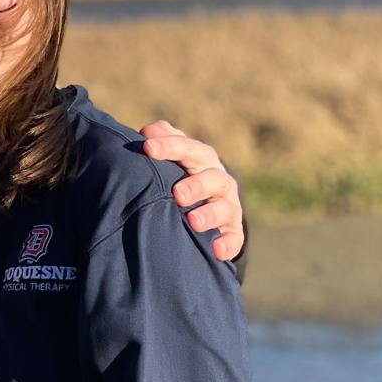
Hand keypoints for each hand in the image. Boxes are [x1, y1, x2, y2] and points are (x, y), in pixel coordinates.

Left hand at [140, 120, 244, 261]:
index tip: (148, 147)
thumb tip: (148, 131)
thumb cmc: (183, 176)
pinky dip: (227, 244)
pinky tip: (216, 250)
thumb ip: (163, 140)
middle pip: (212, 178)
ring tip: (193, 221)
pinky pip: (234, 238)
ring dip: (210, 214)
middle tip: (178, 194)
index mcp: (202, 159)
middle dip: (197, 185)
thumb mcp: (175, 158)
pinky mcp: (232, 231)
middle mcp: (218, 180)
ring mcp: (228, 206)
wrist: (207, 205)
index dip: (170, 146)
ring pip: (225, 208)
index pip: (188, 148)